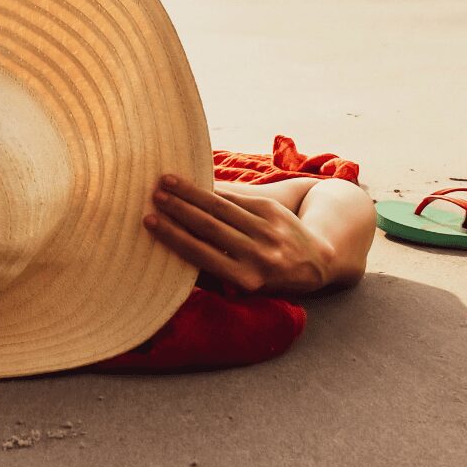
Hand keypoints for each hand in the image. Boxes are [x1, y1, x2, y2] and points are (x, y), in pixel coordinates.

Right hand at [144, 174, 336, 295]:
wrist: (317, 261)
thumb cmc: (270, 278)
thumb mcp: (247, 284)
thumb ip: (215, 273)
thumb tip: (174, 254)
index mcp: (247, 279)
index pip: (201, 253)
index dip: (174, 236)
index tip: (150, 221)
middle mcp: (259, 255)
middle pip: (209, 227)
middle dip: (178, 209)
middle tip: (154, 196)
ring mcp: (267, 230)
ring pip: (221, 208)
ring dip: (191, 193)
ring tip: (167, 181)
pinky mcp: (272, 211)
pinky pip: (236, 198)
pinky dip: (213, 190)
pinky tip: (193, 183)